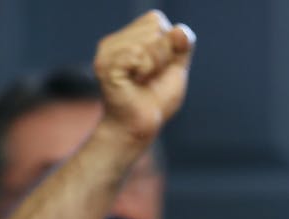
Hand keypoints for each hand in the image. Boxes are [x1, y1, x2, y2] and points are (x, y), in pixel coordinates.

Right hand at [94, 10, 195, 145]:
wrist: (138, 127)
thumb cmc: (155, 100)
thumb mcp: (176, 69)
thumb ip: (182, 46)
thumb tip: (179, 31)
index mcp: (128, 38)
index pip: (156, 21)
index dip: (167, 45)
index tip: (156, 69)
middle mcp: (114, 41)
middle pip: (154, 27)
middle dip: (162, 55)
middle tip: (149, 78)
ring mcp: (107, 52)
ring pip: (148, 41)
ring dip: (154, 65)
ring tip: (141, 82)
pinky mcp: (106, 66)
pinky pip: (138, 54)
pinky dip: (145, 70)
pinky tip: (134, 83)